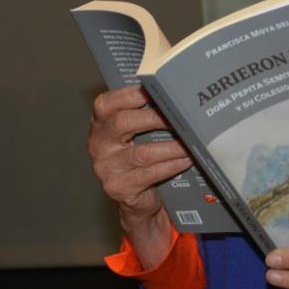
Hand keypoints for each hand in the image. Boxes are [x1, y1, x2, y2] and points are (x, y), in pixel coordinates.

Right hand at [88, 86, 192, 267]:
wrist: (136, 199)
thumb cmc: (138, 157)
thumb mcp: (134, 135)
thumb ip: (142, 115)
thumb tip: (173, 95)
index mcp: (100, 125)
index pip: (106, 104)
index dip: (129, 95)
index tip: (153, 89)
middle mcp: (98, 145)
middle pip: (122, 123)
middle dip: (153, 117)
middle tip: (178, 116)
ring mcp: (106, 168)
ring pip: (142, 153)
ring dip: (171, 146)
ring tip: (190, 141)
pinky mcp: (119, 187)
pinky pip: (149, 174)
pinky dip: (171, 165)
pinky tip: (186, 159)